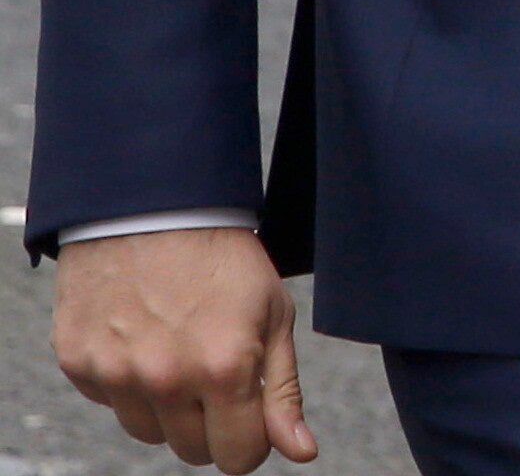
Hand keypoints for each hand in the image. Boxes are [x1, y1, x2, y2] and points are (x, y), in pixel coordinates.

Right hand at [53, 227, 316, 471]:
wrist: (152, 209)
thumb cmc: (222, 259)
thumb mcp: (273, 315)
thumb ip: (284, 392)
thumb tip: (300, 451)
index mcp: (223, 367)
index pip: (237, 457)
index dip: (250, 440)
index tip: (251, 414)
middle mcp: (165, 379)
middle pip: (192, 451)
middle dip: (211, 423)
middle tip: (215, 373)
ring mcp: (115, 374)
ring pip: (149, 432)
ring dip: (168, 406)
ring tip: (179, 350)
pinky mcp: (78, 364)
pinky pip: (110, 403)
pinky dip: (128, 383)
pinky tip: (143, 338)